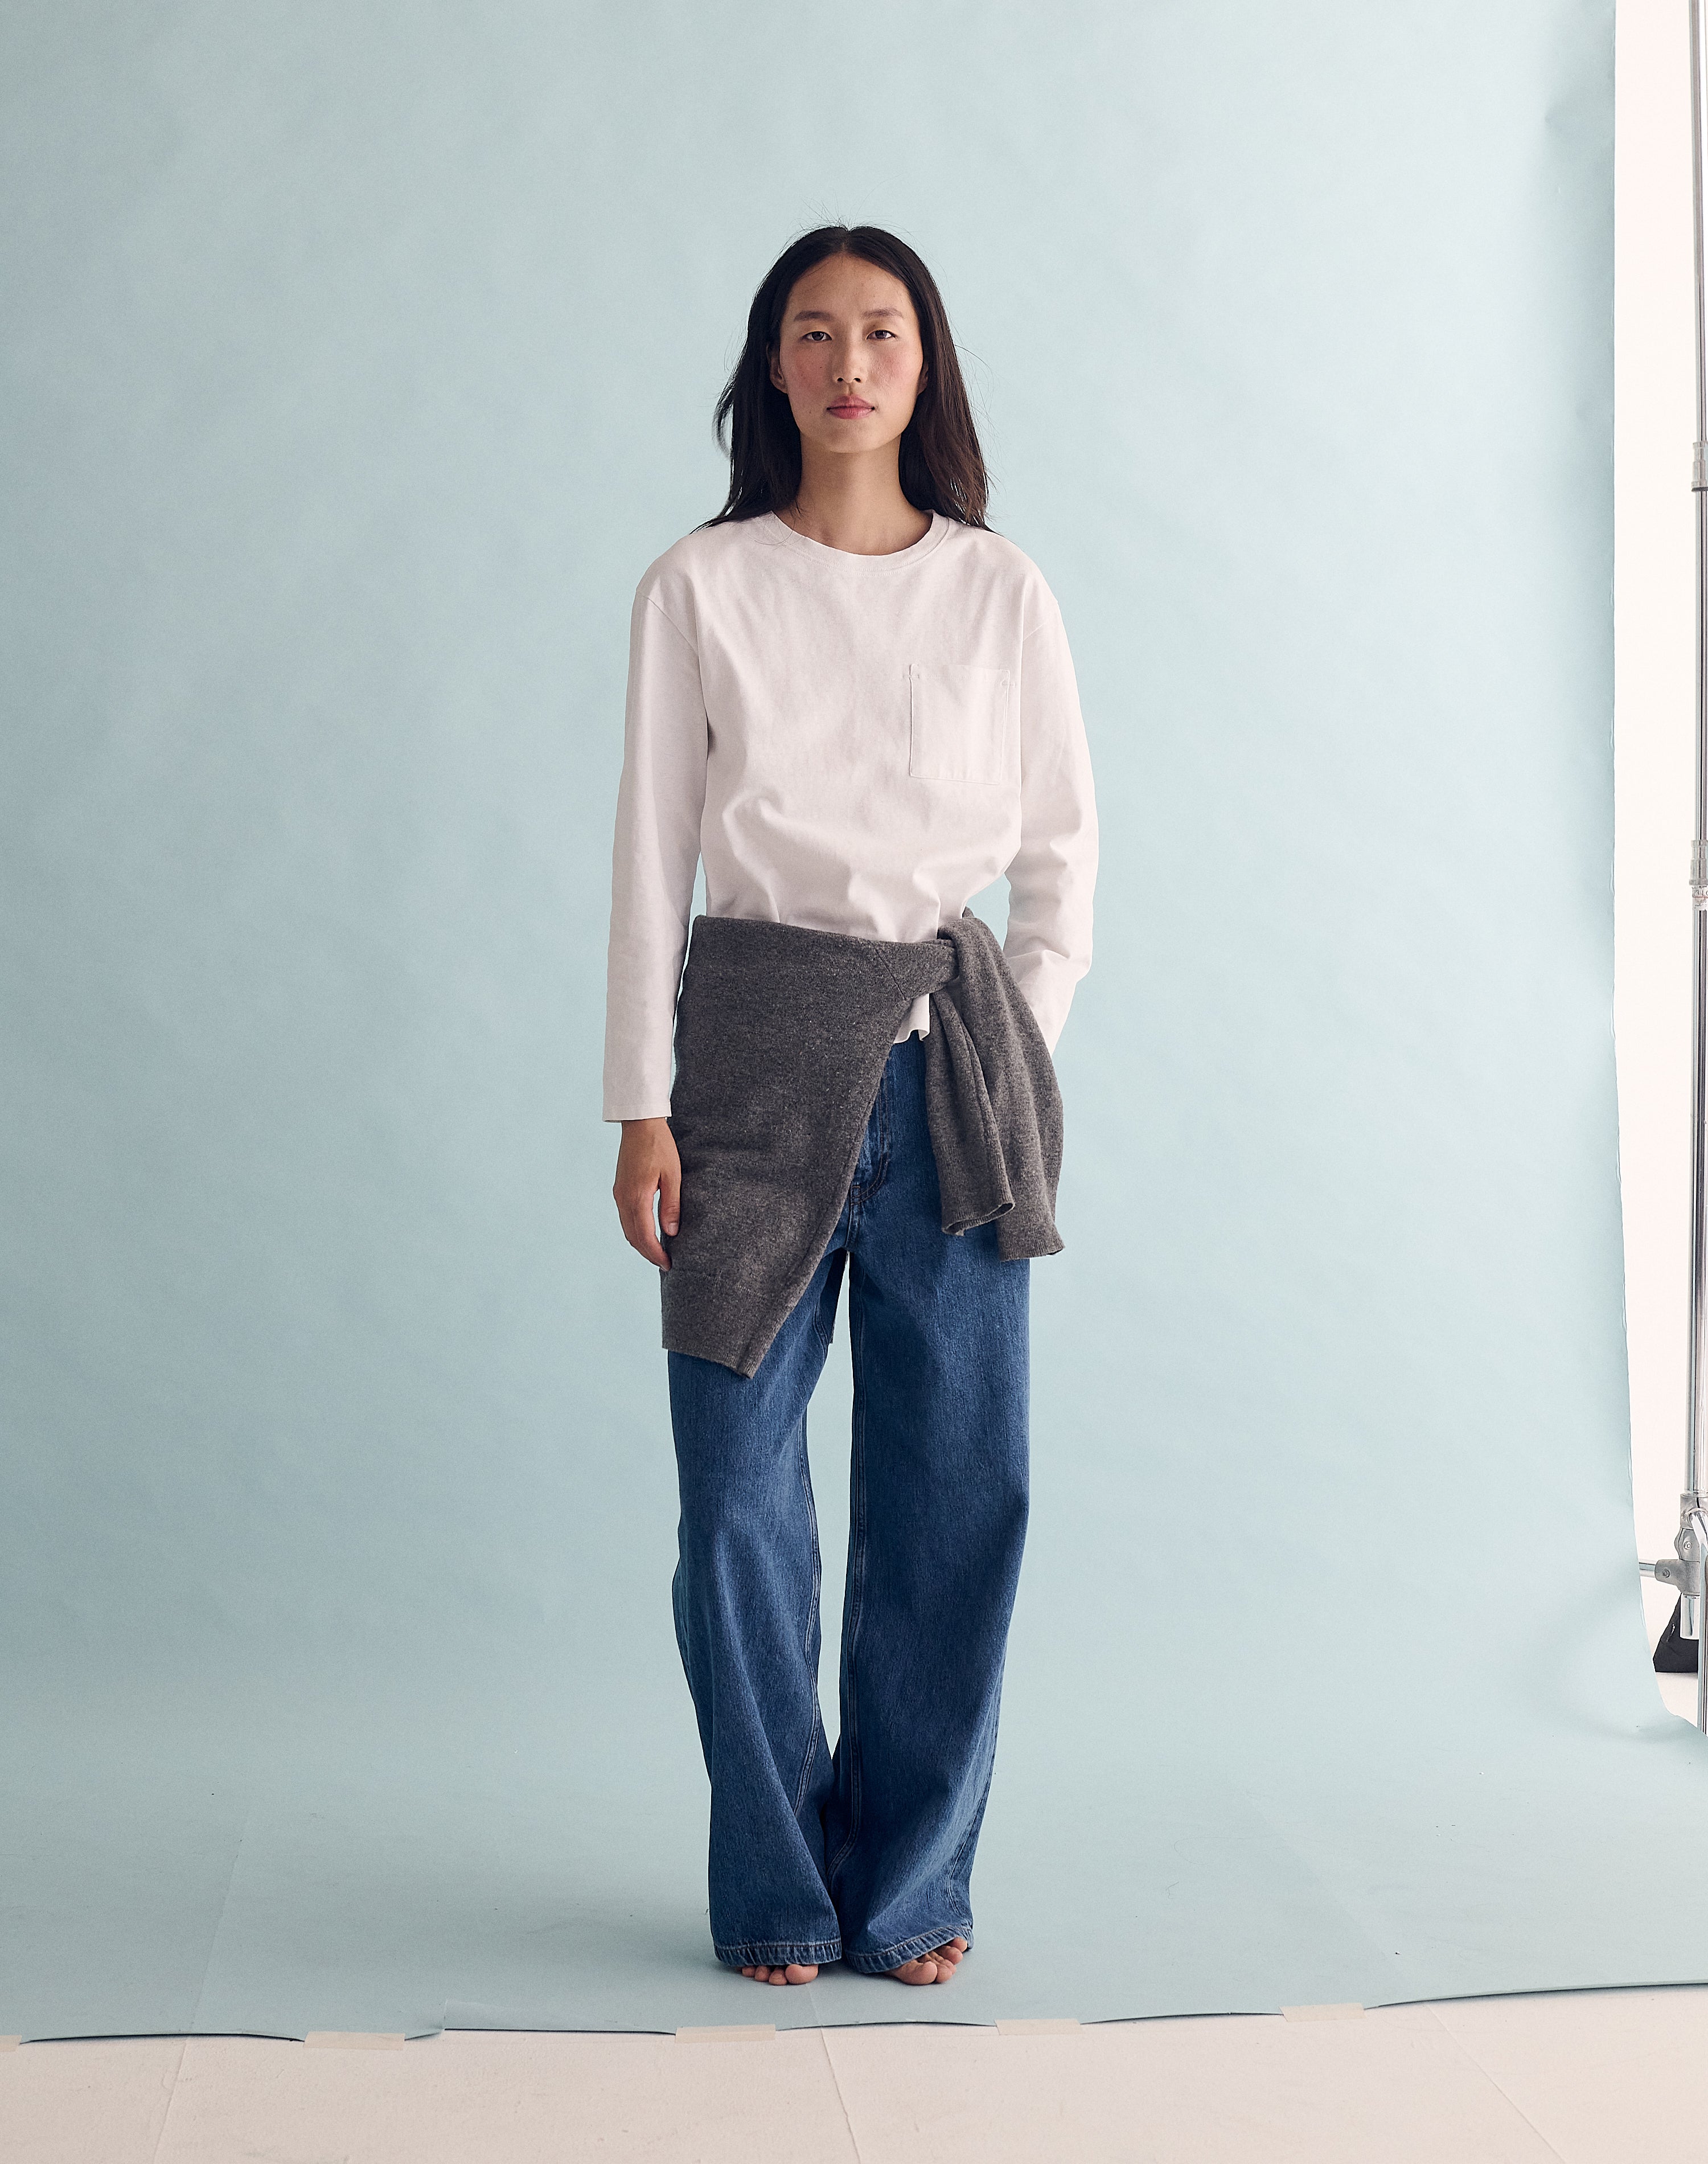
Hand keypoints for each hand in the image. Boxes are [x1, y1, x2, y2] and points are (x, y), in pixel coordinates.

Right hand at [614, 1117, 680, 1269]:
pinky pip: (625, 1218)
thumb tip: (671, 1233)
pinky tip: (647, 1233)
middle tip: (665, 1264)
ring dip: (641, 1244)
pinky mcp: (619, 1188)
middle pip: (632, 1237)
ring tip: (658, 1252)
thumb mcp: (673, 1175)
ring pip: (627, 1229)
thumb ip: (671, 1205)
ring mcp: (619, 1194)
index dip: (656, 1254)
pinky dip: (635, 1231)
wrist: (639, 1123)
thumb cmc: (660, 1146)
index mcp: (637, 1197)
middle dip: (648, 1253)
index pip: (644, 1236)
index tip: (668, 1265)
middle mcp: (623, 1198)